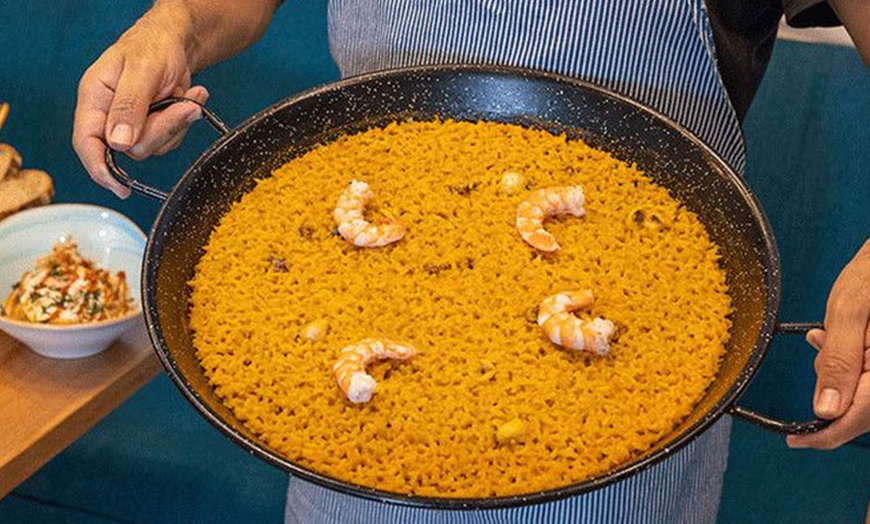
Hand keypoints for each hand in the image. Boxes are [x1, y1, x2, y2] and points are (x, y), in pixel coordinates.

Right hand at [72, 9, 207, 197]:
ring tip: (188, 96)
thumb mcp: (141, 72)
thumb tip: (118, 143)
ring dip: (177, 123)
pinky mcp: (154, 126)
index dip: (100, 170)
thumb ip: (129, 107)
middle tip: (180, 106)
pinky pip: (170, 140)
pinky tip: (190, 97)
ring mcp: (133, 123)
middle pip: (130, 149)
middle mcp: (110, 115)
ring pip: (154, 146)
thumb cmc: (152, 47)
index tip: (120, 188)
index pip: (87, 144)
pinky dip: (185, 121)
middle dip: (161, 130)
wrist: (177, 41)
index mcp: (94, 100)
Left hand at [788, 239, 869, 448]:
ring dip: (841, 372)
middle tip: (822, 343)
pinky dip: (852, 365)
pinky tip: (842, 337)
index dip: (821, 436)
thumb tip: (824, 410)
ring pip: (864, 393)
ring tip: (832, 333)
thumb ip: (839, 361)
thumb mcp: (849, 313)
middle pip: (859, 409)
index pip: (852, 420)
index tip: (794, 440)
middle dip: (832, 386)